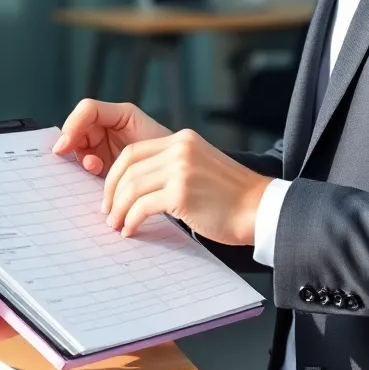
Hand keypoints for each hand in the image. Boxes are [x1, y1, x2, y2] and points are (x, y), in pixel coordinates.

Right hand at [53, 99, 170, 176]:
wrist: (178, 177)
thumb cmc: (166, 153)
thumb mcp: (142, 142)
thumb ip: (114, 139)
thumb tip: (78, 144)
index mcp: (120, 115)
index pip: (87, 110)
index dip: (73, 125)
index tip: (64, 146)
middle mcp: (109, 127)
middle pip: (77, 128)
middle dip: (74, 143)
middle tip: (84, 159)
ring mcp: (105, 145)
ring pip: (78, 147)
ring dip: (81, 157)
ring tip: (95, 167)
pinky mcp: (105, 164)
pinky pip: (85, 164)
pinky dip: (85, 168)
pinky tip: (96, 172)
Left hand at [102, 129, 271, 245]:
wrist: (260, 209)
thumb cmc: (230, 197)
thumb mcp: (199, 167)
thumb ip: (172, 166)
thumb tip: (135, 186)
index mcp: (182, 140)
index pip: (134, 151)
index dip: (115, 175)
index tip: (110, 195)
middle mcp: (180, 148)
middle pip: (128, 166)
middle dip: (111, 192)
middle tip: (108, 212)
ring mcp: (181, 169)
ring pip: (131, 187)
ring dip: (119, 209)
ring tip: (117, 225)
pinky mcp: (182, 192)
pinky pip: (142, 206)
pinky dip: (131, 220)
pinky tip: (131, 230)